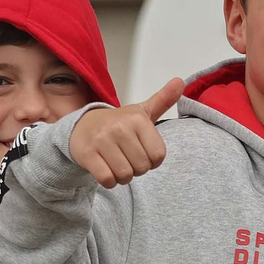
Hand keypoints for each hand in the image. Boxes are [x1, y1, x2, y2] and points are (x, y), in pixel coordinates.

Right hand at [69, 78, 183, 187]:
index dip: (152, 160)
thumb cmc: (118, 124)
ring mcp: (102, 141)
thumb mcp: (141, 112)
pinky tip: (106, 170)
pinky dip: (109, 181)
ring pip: (125, 176)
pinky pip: (107, 179)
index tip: (142, 152)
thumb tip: (180, 82)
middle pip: (142, 168)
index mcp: (137, 119)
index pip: (158, 155)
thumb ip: (163, 100)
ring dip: (122, 177)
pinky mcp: (87, 154)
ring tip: (117, 164)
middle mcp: (120, 128)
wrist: (82, 126)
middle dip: (137, 169)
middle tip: (127, 158)